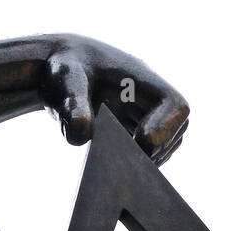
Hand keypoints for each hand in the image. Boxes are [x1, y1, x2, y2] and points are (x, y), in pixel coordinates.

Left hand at [41, 34, 188, 164]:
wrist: (55, 67)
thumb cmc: (64, 66)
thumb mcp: (65, 78)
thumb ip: (73, 104)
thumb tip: (80, 136)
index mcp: (142, 78)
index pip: (176, 106)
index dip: (165, 128)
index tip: (139, 142)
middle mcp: (150, 98)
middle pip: (174, 131)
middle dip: (153, 149)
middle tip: (120, 161)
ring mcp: (144, 115)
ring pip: (162, 145)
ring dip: (143, 158)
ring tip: (110, 162)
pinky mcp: (132, 129)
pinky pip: (145, 151)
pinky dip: (132, 161)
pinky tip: (106, 164)